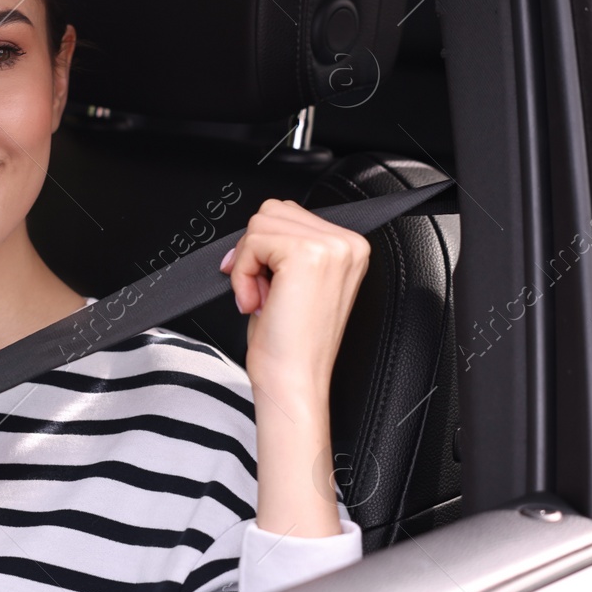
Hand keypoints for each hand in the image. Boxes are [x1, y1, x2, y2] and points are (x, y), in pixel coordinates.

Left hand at [218, 198, 370, 398]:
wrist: (294, 381)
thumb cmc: (291, 344)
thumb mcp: (295, 282)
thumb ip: (287, 246)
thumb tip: (259, 225)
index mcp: (349, 248)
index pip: (290, 214)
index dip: (262, 247)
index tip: (259, 282)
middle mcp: (347, 244)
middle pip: (273, 211)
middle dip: (254, 252)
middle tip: (260, 294)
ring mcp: (331, 247)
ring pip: (261, 223)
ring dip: (247, 263)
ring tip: (260, 299)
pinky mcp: (307, 254)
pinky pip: (253, 241)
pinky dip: (242, 273)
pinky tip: (255, 302)